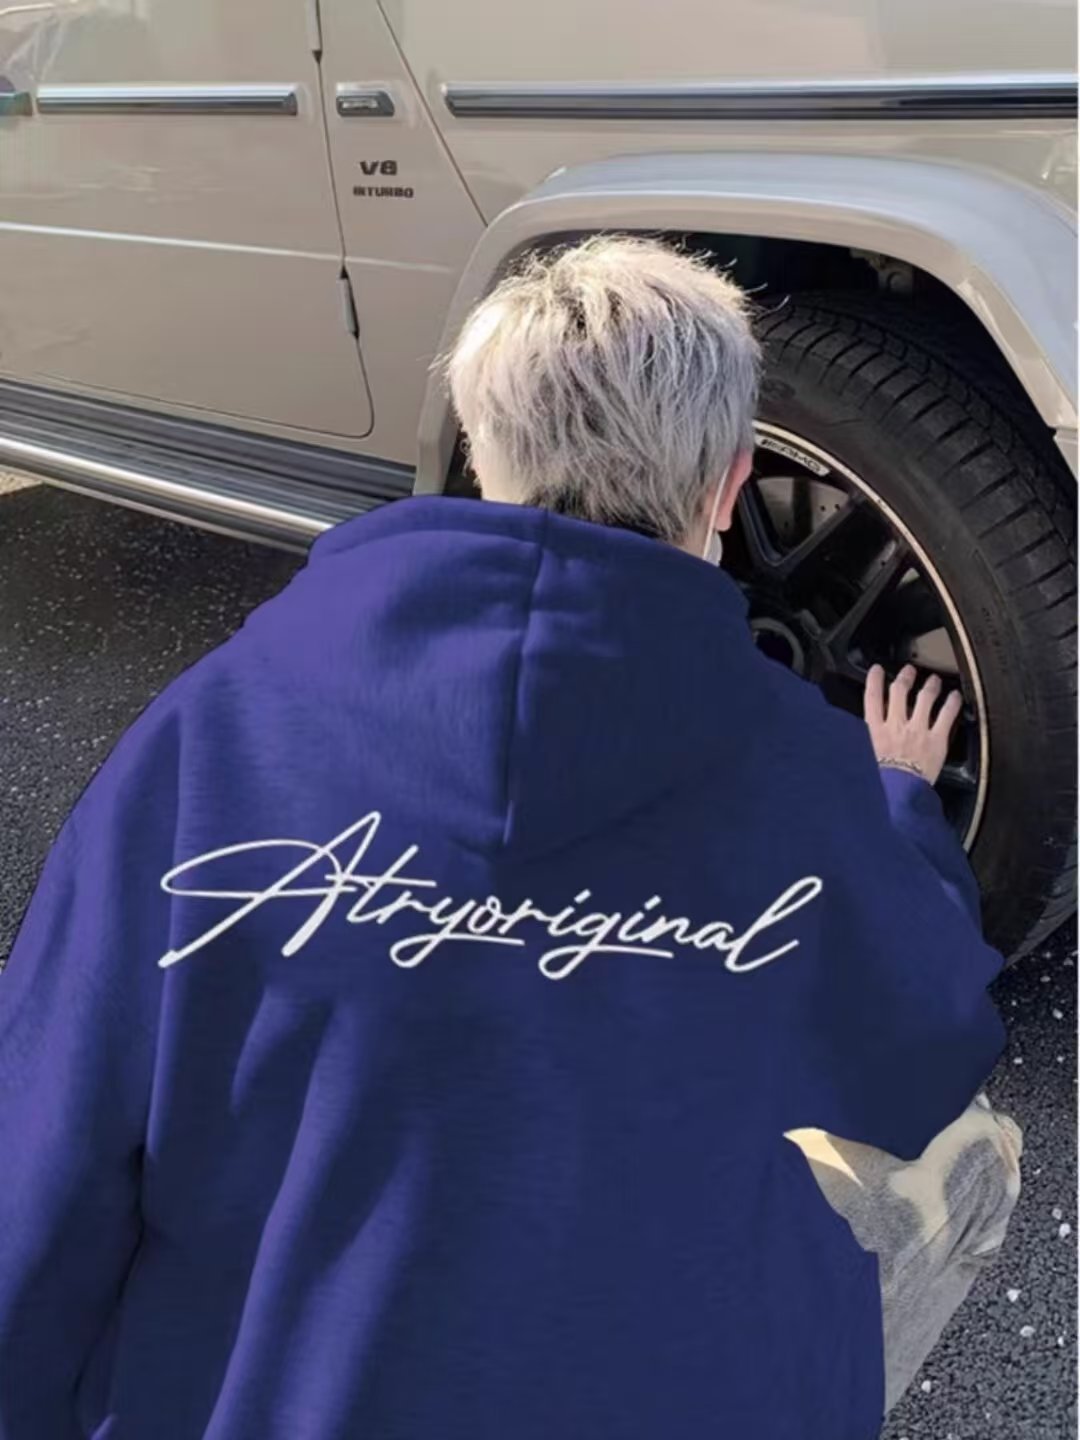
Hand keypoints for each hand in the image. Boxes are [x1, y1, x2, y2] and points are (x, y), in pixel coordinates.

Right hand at [863, 663, 963, 786]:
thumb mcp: (862, 761)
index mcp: (875, 731)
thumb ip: (862, 747)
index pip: (873, 699)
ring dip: (929, 686)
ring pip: (924, 699)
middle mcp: (896, 726)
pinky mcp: (936, 740)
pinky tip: (955, 696)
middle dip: (904, 678)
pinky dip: (952, 704)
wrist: (898, 795)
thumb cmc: (880, 785)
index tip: (877, 670)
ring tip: (933, 680)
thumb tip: (856, 745)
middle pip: (900, 692)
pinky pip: (946, 716)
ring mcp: (917, 730)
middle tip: (909, 671)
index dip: (875, 681)